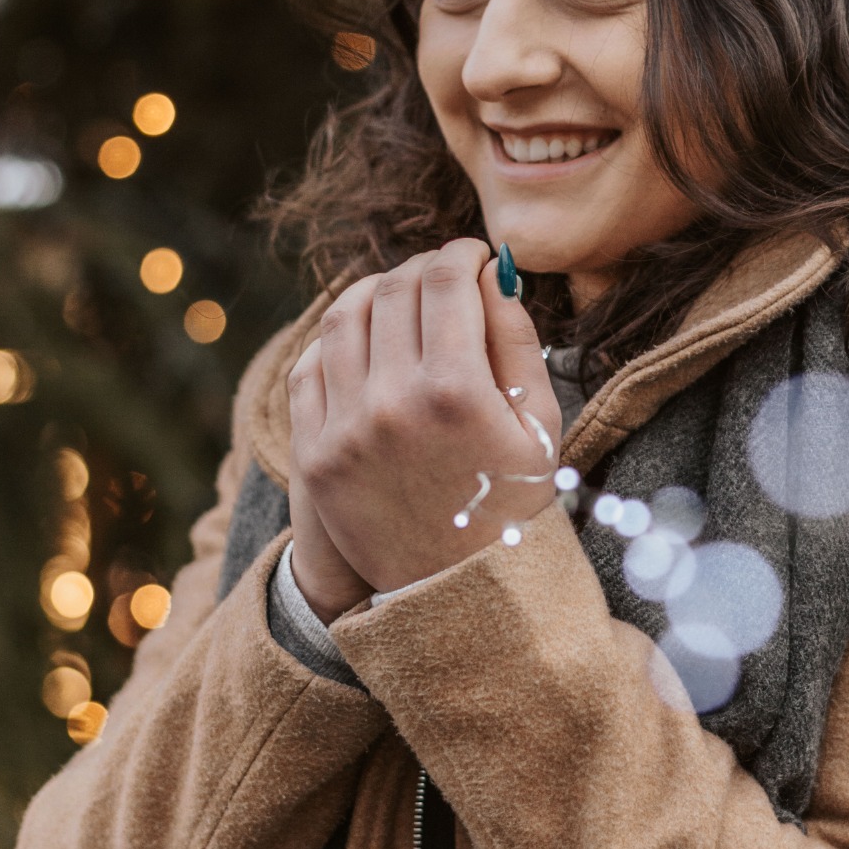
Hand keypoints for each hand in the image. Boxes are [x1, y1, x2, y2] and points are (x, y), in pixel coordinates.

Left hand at [287, 239, 561, 595]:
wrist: (459, 594)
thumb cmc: (513, 502)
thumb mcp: (538, 422)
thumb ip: (517, 339)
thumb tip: (491, 273)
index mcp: (458, 391)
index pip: (445, 279)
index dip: (461, 253)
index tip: (472, 256)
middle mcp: (393, 403)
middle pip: (394, 289)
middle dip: (424, 269)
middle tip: (444, 276)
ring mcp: (344, 429)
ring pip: (344, 317)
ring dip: (375, 293)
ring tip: (401, 299)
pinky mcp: (314, 453)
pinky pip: (310, 365)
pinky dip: (339, 340)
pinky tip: (365, 340)